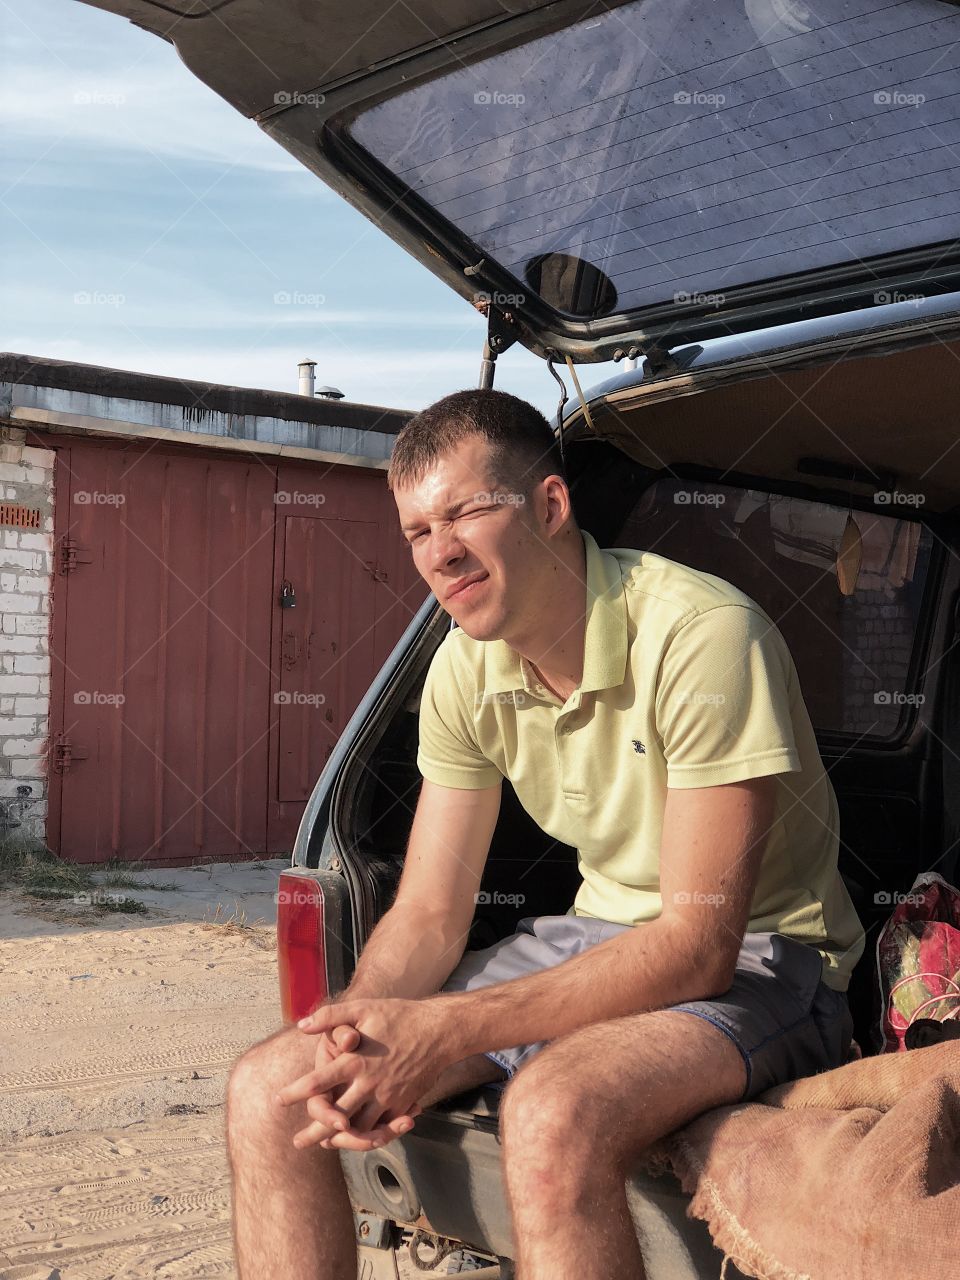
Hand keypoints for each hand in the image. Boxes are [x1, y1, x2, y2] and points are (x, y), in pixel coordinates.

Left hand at [279, 997, 449, 1149]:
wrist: (439, 1031)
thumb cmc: (399, 1016)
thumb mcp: (364, 1008)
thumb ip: (331, 1017)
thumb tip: (301, 1025)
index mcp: (356, 1060)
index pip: (318, 1081)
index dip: (296, 1092)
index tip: (278, 1100)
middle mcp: (369, 1083)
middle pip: (336, 1115)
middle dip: (314, 1131)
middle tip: (297, 1143)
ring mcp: (387, 1097)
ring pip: (359, 1127)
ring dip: (340, 1139)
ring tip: (324, 1144)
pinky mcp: (402, 1104)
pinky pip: (381, 1126)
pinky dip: (366, 1135)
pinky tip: (355, 1137)